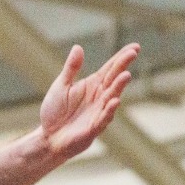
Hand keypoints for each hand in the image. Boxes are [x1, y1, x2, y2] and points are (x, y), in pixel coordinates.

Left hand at [36, 43, 138, 160]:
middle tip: (133, 53)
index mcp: (93, 85)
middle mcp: (100, 97)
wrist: (49, 137)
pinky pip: (103, 118)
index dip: (122, 58)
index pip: (110, 69)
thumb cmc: (56, 111)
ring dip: (119, 87)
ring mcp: (98, 112)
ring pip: (112, 97)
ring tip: (126, 75)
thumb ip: (71, 68)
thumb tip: (78, 47)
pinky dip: (109, 110)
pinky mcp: (93, 128)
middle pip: (114, 79)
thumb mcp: (61, 86)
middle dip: (123, 66)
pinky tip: (115, 101)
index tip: (135, 47)